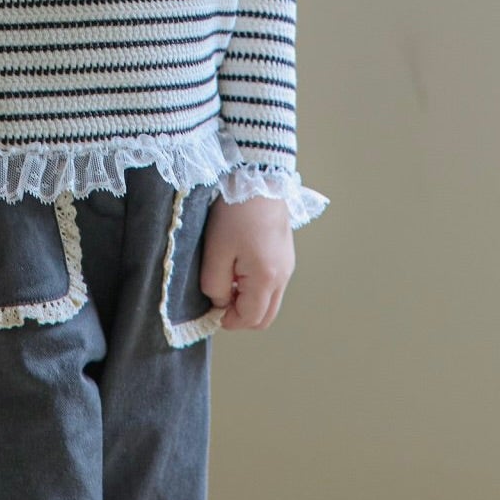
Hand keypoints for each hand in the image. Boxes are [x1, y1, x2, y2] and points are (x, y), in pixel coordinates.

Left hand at [199, 195, 294, 329]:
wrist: (258, 178)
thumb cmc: (235, 213)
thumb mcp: (216, 251)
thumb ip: (215, 285)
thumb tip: (221, 302)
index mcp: (266, 279)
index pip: (251, 319)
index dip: (229, 321)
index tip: (211, 309)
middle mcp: (283, 276)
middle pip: (265, 316)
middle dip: (241, 316)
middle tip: (220, 300)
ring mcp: (288, 266)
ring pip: (270, 301)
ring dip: (249, 301)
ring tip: (227, 280)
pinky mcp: (286, 254)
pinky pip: (273, 284)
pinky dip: (256, 287)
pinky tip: (239, 267)